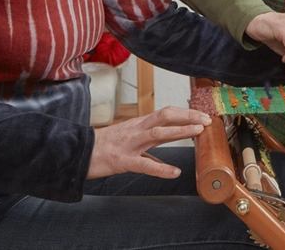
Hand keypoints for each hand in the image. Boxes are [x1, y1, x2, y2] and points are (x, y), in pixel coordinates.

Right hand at [87, 106, 210, 179]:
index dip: (186, 112)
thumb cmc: (104, 147)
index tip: (203, 114)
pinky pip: (144, 164)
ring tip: (198, 131)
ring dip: (180, 130)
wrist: (77, 153)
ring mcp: (130, 144)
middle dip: (188, 116)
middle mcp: (137, 130)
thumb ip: (149, 152)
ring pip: (158, 133)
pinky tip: (175, 172)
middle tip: (207, 119)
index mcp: (139, 124)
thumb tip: (167, 165)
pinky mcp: (122, 161)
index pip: (166, 113)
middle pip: (166, 116)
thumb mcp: (128, 142)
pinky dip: (161, 169)